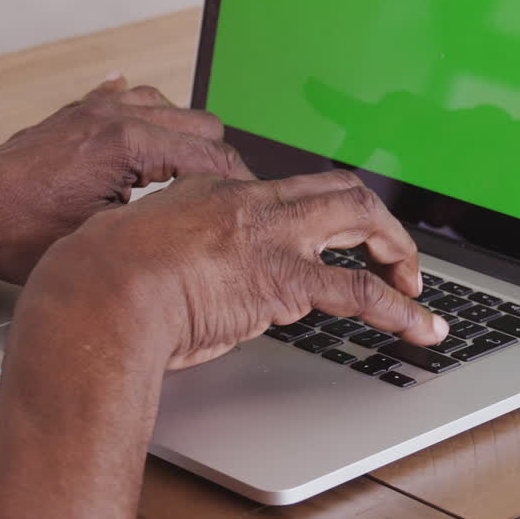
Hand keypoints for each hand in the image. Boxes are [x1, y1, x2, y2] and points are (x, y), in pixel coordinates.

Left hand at [0, 74, 252, 282]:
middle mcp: (112, 116)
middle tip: (221, 200)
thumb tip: (202, 223)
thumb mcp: (103, 239)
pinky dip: (146, 115)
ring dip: (184, 139)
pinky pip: (125, 97)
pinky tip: (149, 136)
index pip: (211, 155)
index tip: (245, 208)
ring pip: (168, 107)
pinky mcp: (74, 115)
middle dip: (219, 161)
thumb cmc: (16, 235)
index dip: (236, 185)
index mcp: (126, 144)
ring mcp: (92, 110)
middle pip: (201, 124)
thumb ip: (161, 220)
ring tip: (187, 178)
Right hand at [23, 170, 449, 369]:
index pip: (290, 191)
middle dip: (378, 223)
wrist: (96, 294)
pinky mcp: (283, 280)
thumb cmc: (99, 281)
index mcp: (218, 188)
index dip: (322, 216)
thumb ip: (177, 254)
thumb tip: (191, 281)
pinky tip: (423, 329)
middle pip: (340, 190)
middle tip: (395, 257)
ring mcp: (272, 237)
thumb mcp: (140, 249)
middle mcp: (253, 202)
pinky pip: (362, 290)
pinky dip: (403, 311)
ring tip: (417, 291)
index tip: (331, 241)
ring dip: (400, 255)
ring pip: (362, 222)